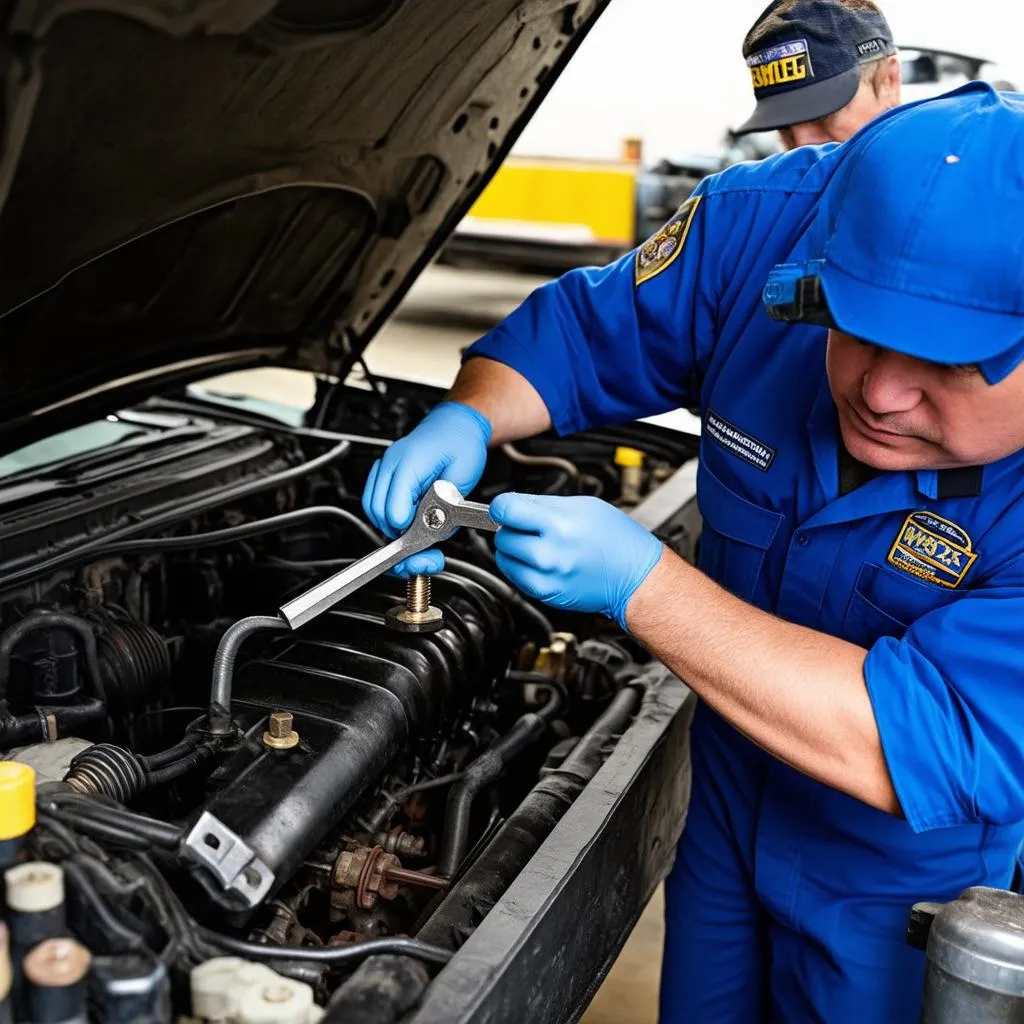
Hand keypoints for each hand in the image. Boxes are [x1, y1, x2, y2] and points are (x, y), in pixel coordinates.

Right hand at [362, 402, 491, 575]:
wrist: (456, 425)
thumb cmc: (461, 444)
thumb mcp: (464, 474)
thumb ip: (448, 502)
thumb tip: (432, 524)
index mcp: (410, 461)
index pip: (394, 507)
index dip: (407, 529)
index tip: (421, 541)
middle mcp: (391, 464)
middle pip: (377, 512)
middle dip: (398, 534)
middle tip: (421, 547)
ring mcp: (384, 468)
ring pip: (372, 509)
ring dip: (391, 527)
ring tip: (417, 534)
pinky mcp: (384, 474)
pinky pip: (375, 502)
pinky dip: (388, 517)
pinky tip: (407, 520)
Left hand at [489, 493, 663, 628]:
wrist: (636, 577)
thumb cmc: (617, 540)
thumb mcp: (583, 506)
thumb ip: (542, 504)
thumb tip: (512, 504)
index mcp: (559, 525)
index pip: (505, 510)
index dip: (503, 506)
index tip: (506, 508)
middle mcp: (550, 553)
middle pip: (502, 535)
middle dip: (512, 528)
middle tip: (532, 527)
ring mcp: (546, 577)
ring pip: (504, 557)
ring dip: (514, 549)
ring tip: (538, 544)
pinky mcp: (546, 594)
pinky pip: (515, 577)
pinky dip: (521, 567)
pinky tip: (541, 561)